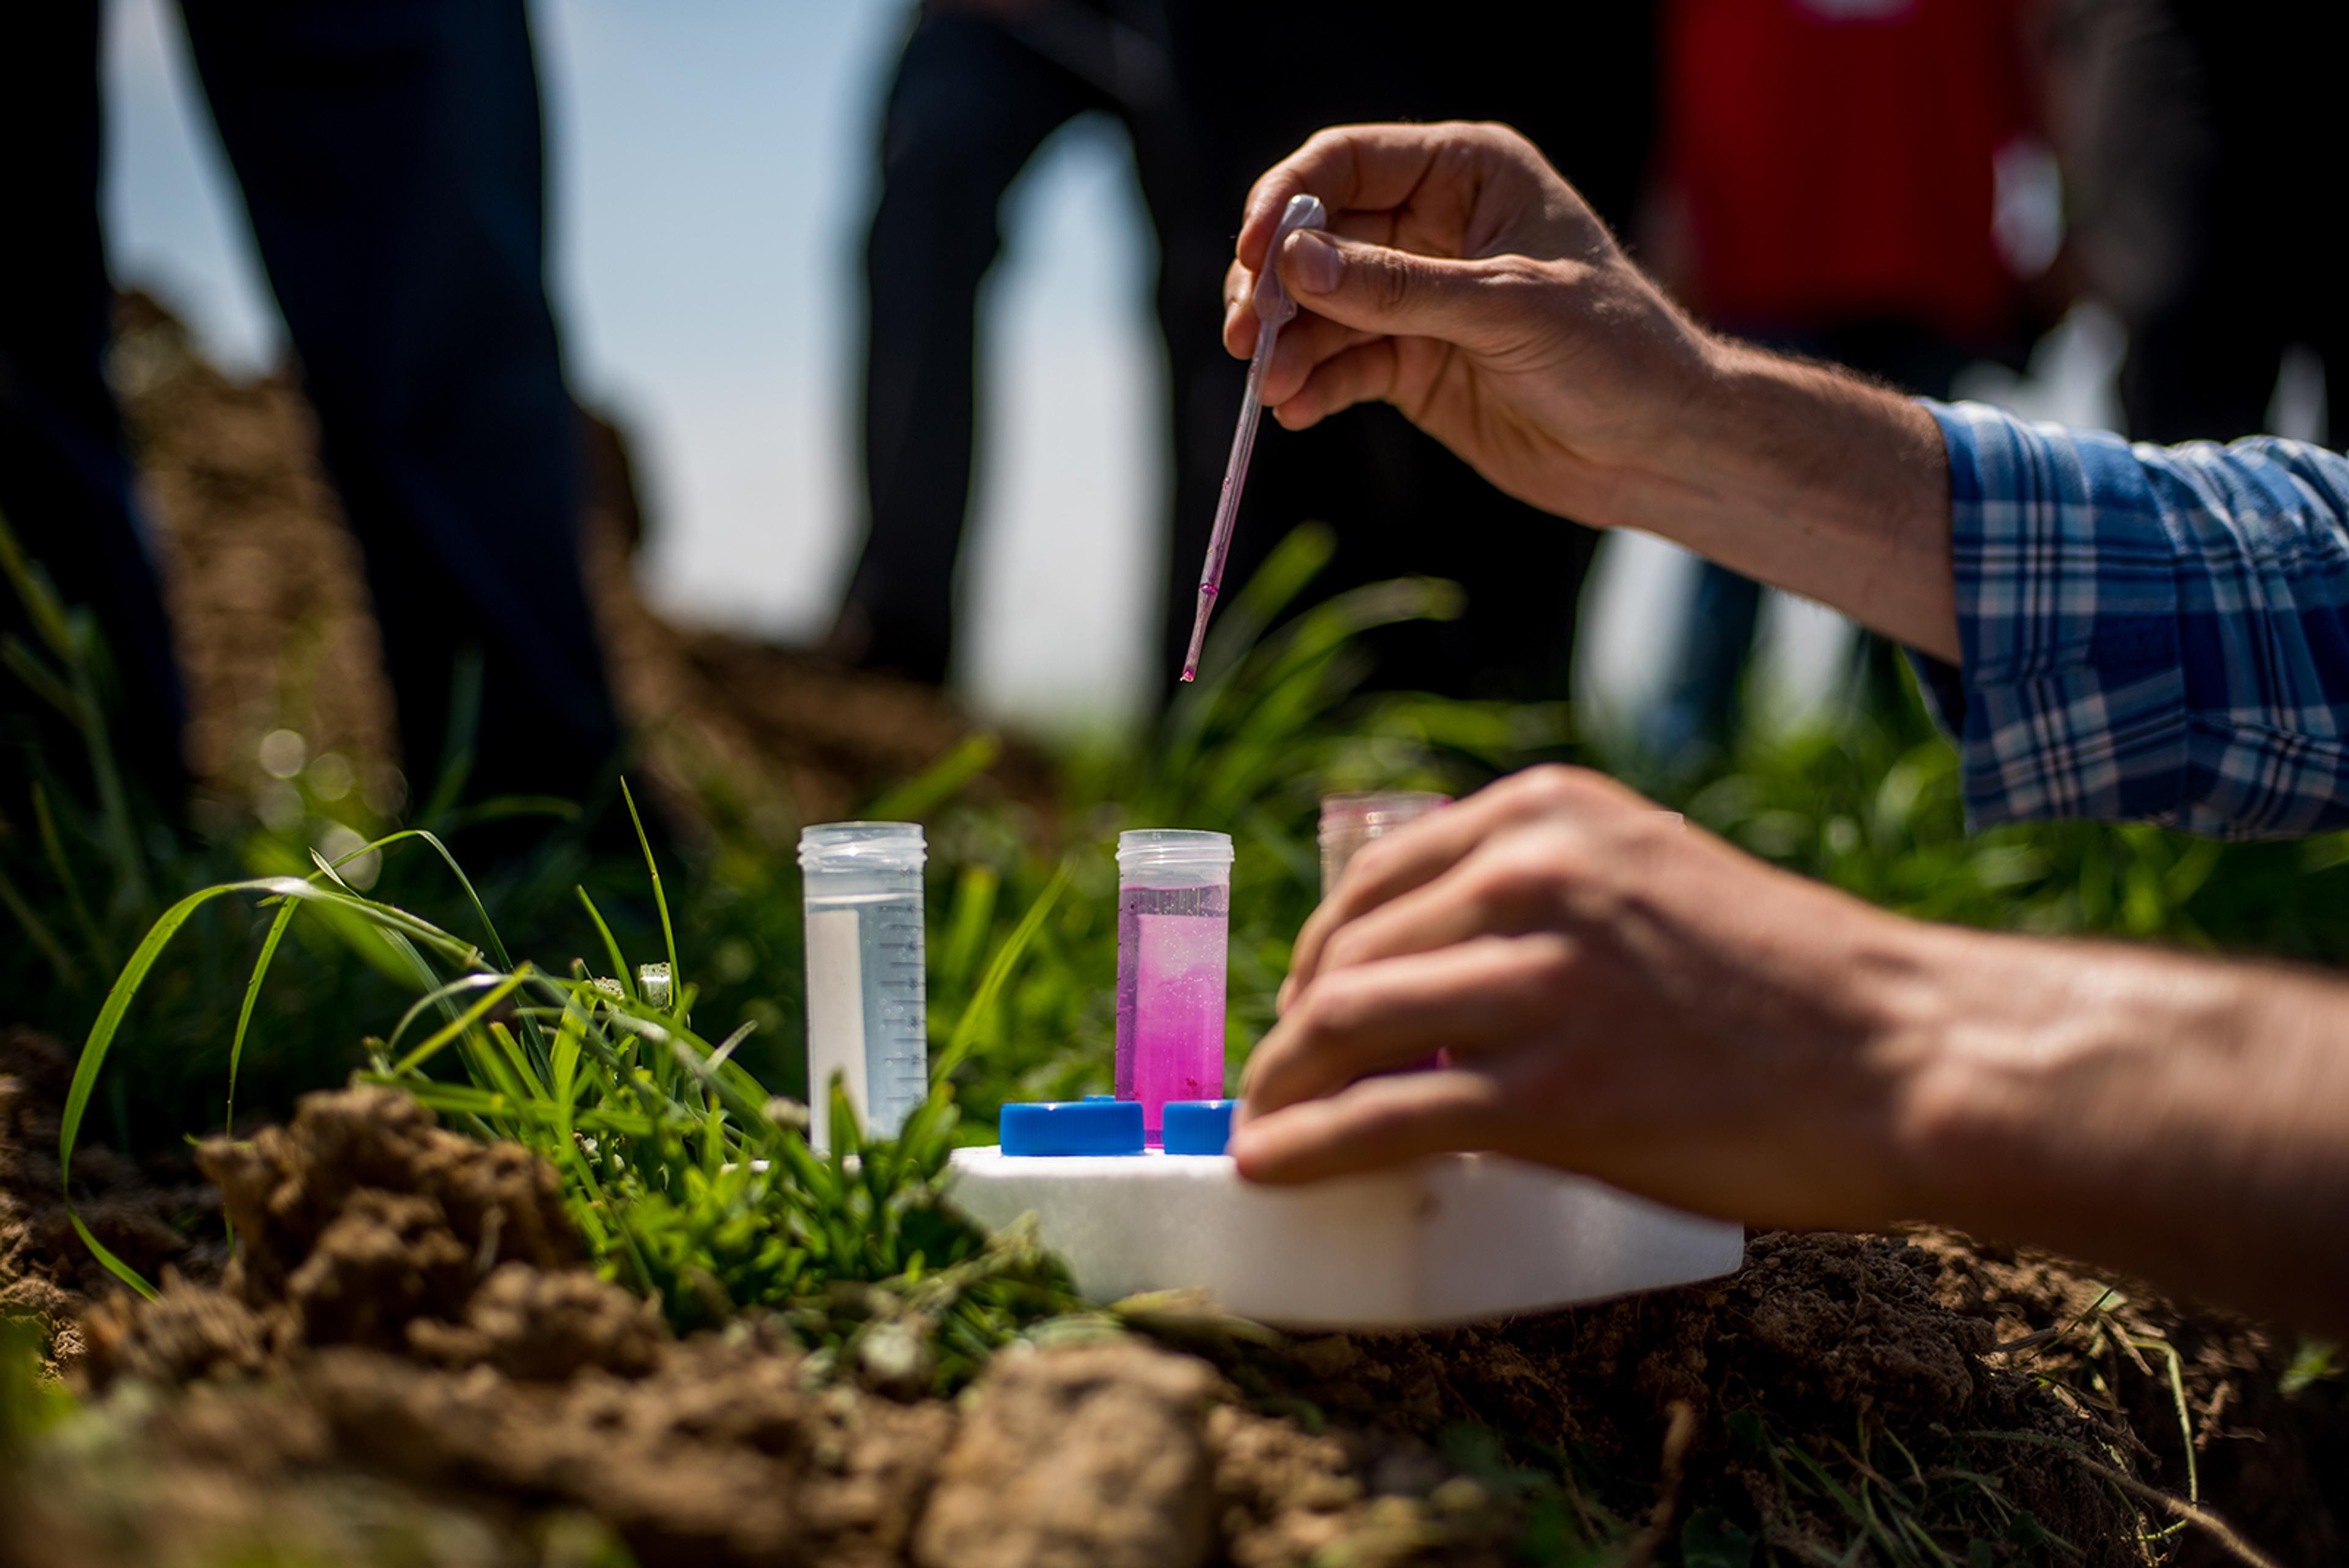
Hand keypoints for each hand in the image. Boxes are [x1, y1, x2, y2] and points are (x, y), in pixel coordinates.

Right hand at [1222, 123, 1711, 529]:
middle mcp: (1433, 227)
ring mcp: (1418, 299)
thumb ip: (1397, 289)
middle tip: (1245, 337)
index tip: (1250, 258)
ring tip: (1271, 388)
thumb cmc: (1613, 353)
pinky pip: (1342, 366)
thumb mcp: (1506, 310)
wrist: (1658, 447)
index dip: (1285, 204)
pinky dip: (1314, 387)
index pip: (1346, 165)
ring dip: (1287, 345)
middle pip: (1316, 240)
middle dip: (1273, 286)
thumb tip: (1292, 262)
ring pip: (1320, 309)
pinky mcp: (1412, 365)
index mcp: (1465, 175)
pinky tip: (1294, 413)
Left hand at [1234, 766, 1937, 1231]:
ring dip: (1283, 1088)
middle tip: (1284, 1084)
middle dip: (1294, 1027)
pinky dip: (1308, 1146)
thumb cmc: (1795, 987)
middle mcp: (1532, 874)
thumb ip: (1551, 893)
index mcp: (1550, 813)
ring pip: (1343, 1028)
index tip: (1306, 1006)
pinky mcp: (1552, 1088)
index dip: (1320, 954)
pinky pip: (1383, 1116)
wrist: (1912, 1057)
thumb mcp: (1655, 878)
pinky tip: (1272, 1169)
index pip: (1376, 880)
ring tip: (1270, 1129)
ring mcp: (1540, 982)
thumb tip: (1445, 962)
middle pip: (1347, 955)